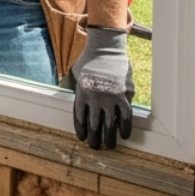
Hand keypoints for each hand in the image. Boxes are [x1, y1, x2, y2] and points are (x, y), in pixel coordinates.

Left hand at [71, 26, 133, 148]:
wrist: (106, 48)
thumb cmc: (89, 60)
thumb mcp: (76, 73)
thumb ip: (73, 86)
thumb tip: (69, 93)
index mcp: (81, 94)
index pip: (79, 118)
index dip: (81, 130)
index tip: (82, 138)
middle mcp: (94, 99)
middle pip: (93, 125)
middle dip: (94, 139)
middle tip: (95, 147)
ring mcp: (110, 98)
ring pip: (109, 125)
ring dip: (109, 138)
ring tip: (109, 146)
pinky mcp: (124, 96)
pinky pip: (125, 116)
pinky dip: (125, 128)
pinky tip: (124, 135)